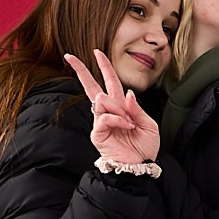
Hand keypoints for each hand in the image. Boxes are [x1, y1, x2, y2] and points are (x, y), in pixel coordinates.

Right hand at [65, 51, 159, 166]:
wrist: (141, 165)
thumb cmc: (145, 147)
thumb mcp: (148, 124)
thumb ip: (137, 108)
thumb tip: (126, 93)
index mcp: (120, 107)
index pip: (109, 82)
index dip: (104, 67)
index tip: (97, 52)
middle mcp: (108, 112)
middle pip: (91, 86)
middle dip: (81, 70)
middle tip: (69, 56)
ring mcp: (101, 122)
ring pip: (101, 99)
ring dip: (118, 108)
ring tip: (129, 122)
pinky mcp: (98, 133)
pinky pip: (104, 117)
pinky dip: (118, 120)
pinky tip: (126, 127)